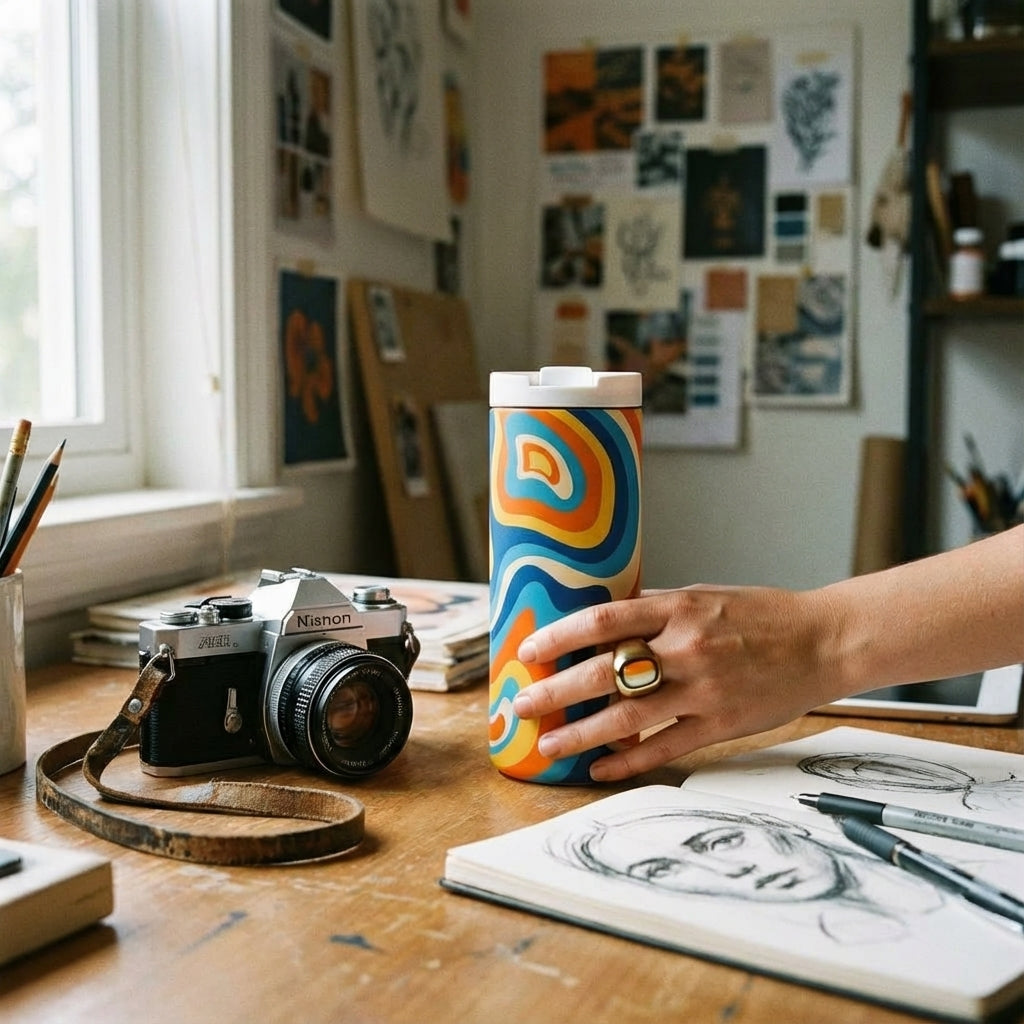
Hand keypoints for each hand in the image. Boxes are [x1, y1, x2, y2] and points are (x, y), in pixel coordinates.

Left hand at [513, 585, 844, 781]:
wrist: (823, 640)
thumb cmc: (760, 615)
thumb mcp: (704, 596)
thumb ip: (655, 609)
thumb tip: (600, 620)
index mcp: (679, 609)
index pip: (604, 620)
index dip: (560, 635)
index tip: (529, 649)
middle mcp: (687, 648)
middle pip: (606, 672)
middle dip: (555, 690)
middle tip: (521, 705)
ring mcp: (704, 689)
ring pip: (628, 718)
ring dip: (581, 734)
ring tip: (547, 744)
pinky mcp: (721, 723)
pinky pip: (665, 747)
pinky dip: (628, 762)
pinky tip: (599, 769)